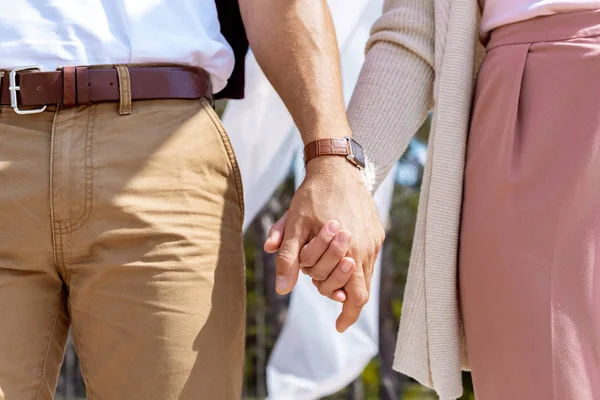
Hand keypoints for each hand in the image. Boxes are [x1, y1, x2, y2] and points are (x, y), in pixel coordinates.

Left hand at [264, 156, 384, 331]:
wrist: (336, 167)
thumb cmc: (312, 196)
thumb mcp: (294, 226)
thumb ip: (289, 258)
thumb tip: (282, 290)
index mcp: (349, 251)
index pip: (355, 298)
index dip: (347, 316)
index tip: (338, 326)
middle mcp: (367, 248)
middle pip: (361, 290)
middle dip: (341, 296)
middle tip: (327, 294)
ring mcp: (374, 239)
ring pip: (366, 274)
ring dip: (348, 280)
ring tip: (331, 275)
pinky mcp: (377, 231)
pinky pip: (369, 258)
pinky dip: (355, 265)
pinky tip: (341, 255)